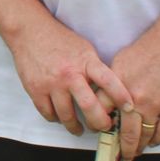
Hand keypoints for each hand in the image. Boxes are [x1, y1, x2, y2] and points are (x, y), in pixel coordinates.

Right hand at [7, 17, 132, 137]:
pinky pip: (48, 113)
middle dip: (100, 123)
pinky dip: (56, 119)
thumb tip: (110, 92)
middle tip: (104, 127)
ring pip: (67, 116)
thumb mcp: (85, 49)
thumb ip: (96, 69)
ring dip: (76, 127)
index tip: (131, 109)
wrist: (29, 31)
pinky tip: (61, 118)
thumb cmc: (60, 40)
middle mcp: (69, 74)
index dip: (122, 97)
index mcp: (85, 62)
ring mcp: (51, 84)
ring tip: (81, 129)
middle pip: (89, 107)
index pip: (108, 82)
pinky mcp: (35, 89)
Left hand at [110, 34, 159, 160]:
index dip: (98, 126)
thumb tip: (101, 100)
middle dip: (121, 149)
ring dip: (138, 148)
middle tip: (119, 156)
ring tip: (133, 154)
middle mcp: (135, 100)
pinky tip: (152, 143)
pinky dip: (156, 141)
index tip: (99, 135)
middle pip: (125, 133)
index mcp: (118, 87)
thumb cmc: (145, 51)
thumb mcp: (118, 64)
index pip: (102, 113)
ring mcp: (155, 106)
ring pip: (144, 136)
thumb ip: (110, 84)